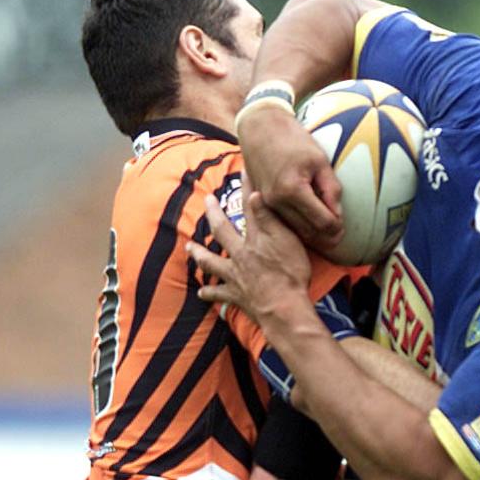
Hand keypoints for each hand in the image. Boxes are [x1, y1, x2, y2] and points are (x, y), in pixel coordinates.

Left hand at [186, 189, 312, 319]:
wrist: (283, 308)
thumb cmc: (291, 274)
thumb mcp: (287, 242)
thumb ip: (269, 218)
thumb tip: (253, 195)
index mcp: (255, 239)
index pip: (250, 209)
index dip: (247, 189)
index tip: (244, 171)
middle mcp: (240, 255)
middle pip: (222, 231)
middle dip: (214, 214)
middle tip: (207, 200)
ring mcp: (236, 276)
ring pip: (211, 262)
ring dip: (199, 254)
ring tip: (189, 247)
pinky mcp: (237, 296)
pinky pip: (219, 294)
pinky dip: (210, 293)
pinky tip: (202, 292)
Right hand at [238, 107, 343, 251]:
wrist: (260, 128)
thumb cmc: (293, 140)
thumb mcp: (319, 161)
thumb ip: (331, 189)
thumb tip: (338, 215)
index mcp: (293, 190)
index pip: (321, 222)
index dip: (336, 228)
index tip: (344, 228)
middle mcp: (276, 201)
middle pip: (307, 232)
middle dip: (325, 238)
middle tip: (339, 237)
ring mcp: (266, 203)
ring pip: (293, 231)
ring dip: (311, 236)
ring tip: (327, 236)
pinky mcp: (261, 202)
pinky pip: (282, 222)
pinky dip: (297, 227)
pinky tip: (309, 227)